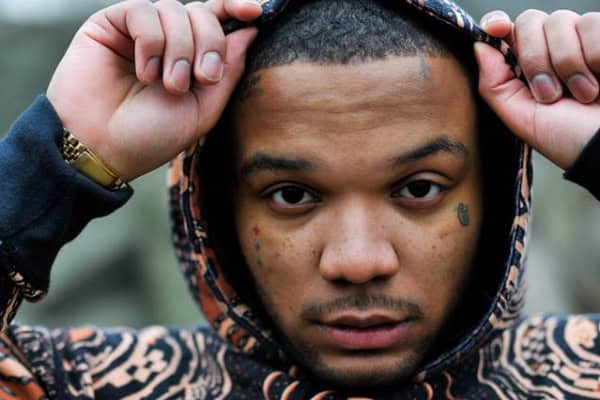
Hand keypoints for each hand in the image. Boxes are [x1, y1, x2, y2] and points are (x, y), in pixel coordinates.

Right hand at [46, 0, 261, 180]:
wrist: (102, 148)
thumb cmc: (151, 136)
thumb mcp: (203, 110)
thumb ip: (228, 70)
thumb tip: (250, 29)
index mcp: (192, 60)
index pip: (218, 22)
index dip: (237, 8)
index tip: (257, 11)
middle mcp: (168, 42)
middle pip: (203, 13)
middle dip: (209, 43)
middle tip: (201, 79)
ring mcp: (140, 32)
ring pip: (175, 10)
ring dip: (179, 49)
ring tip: (167, 85)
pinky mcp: (111, 24)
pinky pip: (143, 10)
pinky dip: (151, 41)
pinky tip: (145, 72)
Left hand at [474, 9, 599, 168]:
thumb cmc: (567, 138)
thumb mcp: (521, 118)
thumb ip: (494, 84)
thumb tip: (479, 45)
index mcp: (525, 66)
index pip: (505, 29)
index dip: (496, 23)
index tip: (497, 29)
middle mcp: (552, 48)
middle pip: (529, 21)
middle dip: (536, 60)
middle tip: (551, 95)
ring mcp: (581, 40)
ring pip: (561, 21)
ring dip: (569, 63)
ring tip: (584, 94)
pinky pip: (594, 23)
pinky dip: (596, 54)